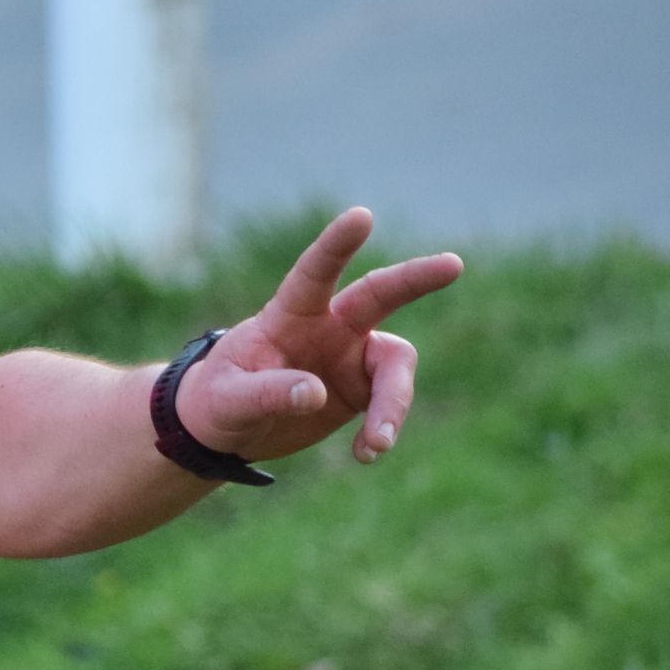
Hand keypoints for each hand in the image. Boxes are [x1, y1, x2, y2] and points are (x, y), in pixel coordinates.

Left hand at [175, 207, 463, 467]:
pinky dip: (384, 429)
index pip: (313, 274)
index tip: (361, 216)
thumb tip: (317, 392)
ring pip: (395, 366)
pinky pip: (390, 403)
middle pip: (379, 295)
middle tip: (453, 264)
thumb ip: (268, 392)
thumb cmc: (216, 401)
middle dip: (416, 279)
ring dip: (393, 404)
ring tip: (376, 445)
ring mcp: (351, 356)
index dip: (336, 246)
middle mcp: (328, 326)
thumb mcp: (229, 400)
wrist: (226, 430)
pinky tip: (366, 453)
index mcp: (288, 314)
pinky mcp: (362, 389)